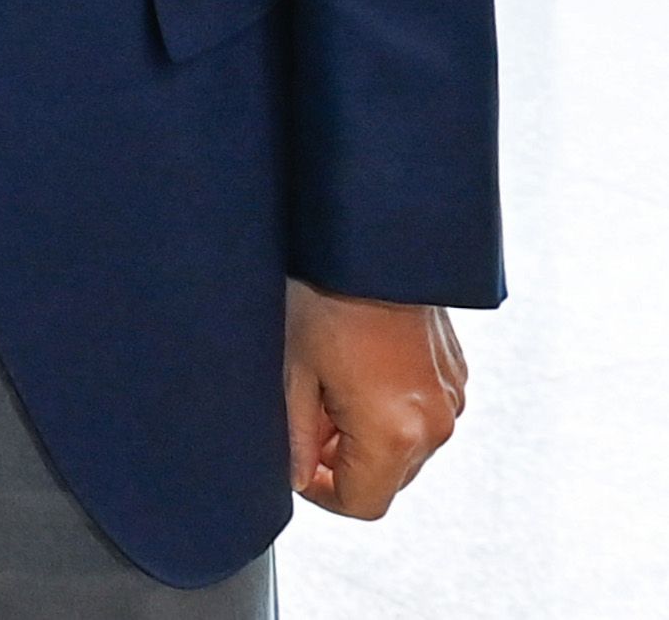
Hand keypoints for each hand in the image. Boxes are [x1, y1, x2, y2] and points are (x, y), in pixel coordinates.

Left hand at [285, 282, 463, 517]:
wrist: (373, 247)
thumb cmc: (326, 300)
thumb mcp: (294, 373)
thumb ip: (296, 437)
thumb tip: (296, 476)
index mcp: (395, 432)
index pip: (364, 503)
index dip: (324, 494)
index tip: (301, 468)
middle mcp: (435, 423)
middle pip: (387, 479)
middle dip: (344, 462)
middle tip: (311, 420)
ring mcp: (452, 400)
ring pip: (407, 451)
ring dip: (368, 437)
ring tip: (332, 389)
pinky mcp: (456, 378)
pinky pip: (424, 417)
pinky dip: (392, 412)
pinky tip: (361, 372)